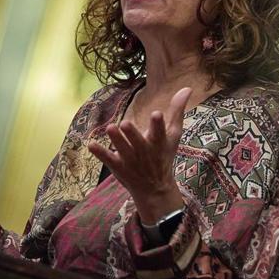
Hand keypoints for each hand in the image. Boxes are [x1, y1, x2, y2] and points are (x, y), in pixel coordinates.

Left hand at [87, 87, 191, 222]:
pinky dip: (100, 152)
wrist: (155, 190)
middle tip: (125, 123)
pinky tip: (91, 144)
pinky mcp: (118, 166)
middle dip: (132, 134)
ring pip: (122, 149)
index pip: (160, 133)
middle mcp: (145, 152)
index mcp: (159, 143)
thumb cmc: (164, 156)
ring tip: (110, 128)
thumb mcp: (174, 135)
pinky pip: (108, 159)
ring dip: (116, 140)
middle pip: (138, 142)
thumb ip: (177, 111)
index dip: (158, 125)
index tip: (156, 114)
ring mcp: (131, 160)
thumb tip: (187, 88)